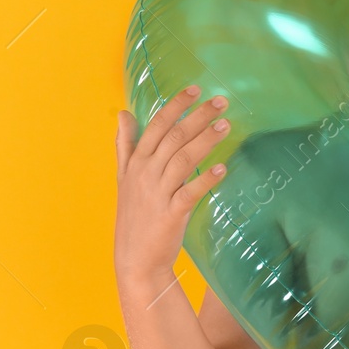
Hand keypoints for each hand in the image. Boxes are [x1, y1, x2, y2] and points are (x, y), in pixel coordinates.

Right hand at [114, 85, 232, 284]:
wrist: (135, 259)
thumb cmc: (134, 215)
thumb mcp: (124, 178)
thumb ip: (125, 145)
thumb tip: (122, 113)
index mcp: (136, 162)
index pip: (157, 126)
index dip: (176, 105)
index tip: (196, 89)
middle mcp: (145, 174)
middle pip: (173, 137)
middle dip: (197, 116)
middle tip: (222, 101)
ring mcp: (157, 193)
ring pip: (182, 159)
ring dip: (205, 140)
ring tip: (226, 126)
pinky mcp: (171, 214)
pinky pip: (190, 192)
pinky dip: (206, 179)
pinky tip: (222, 168)